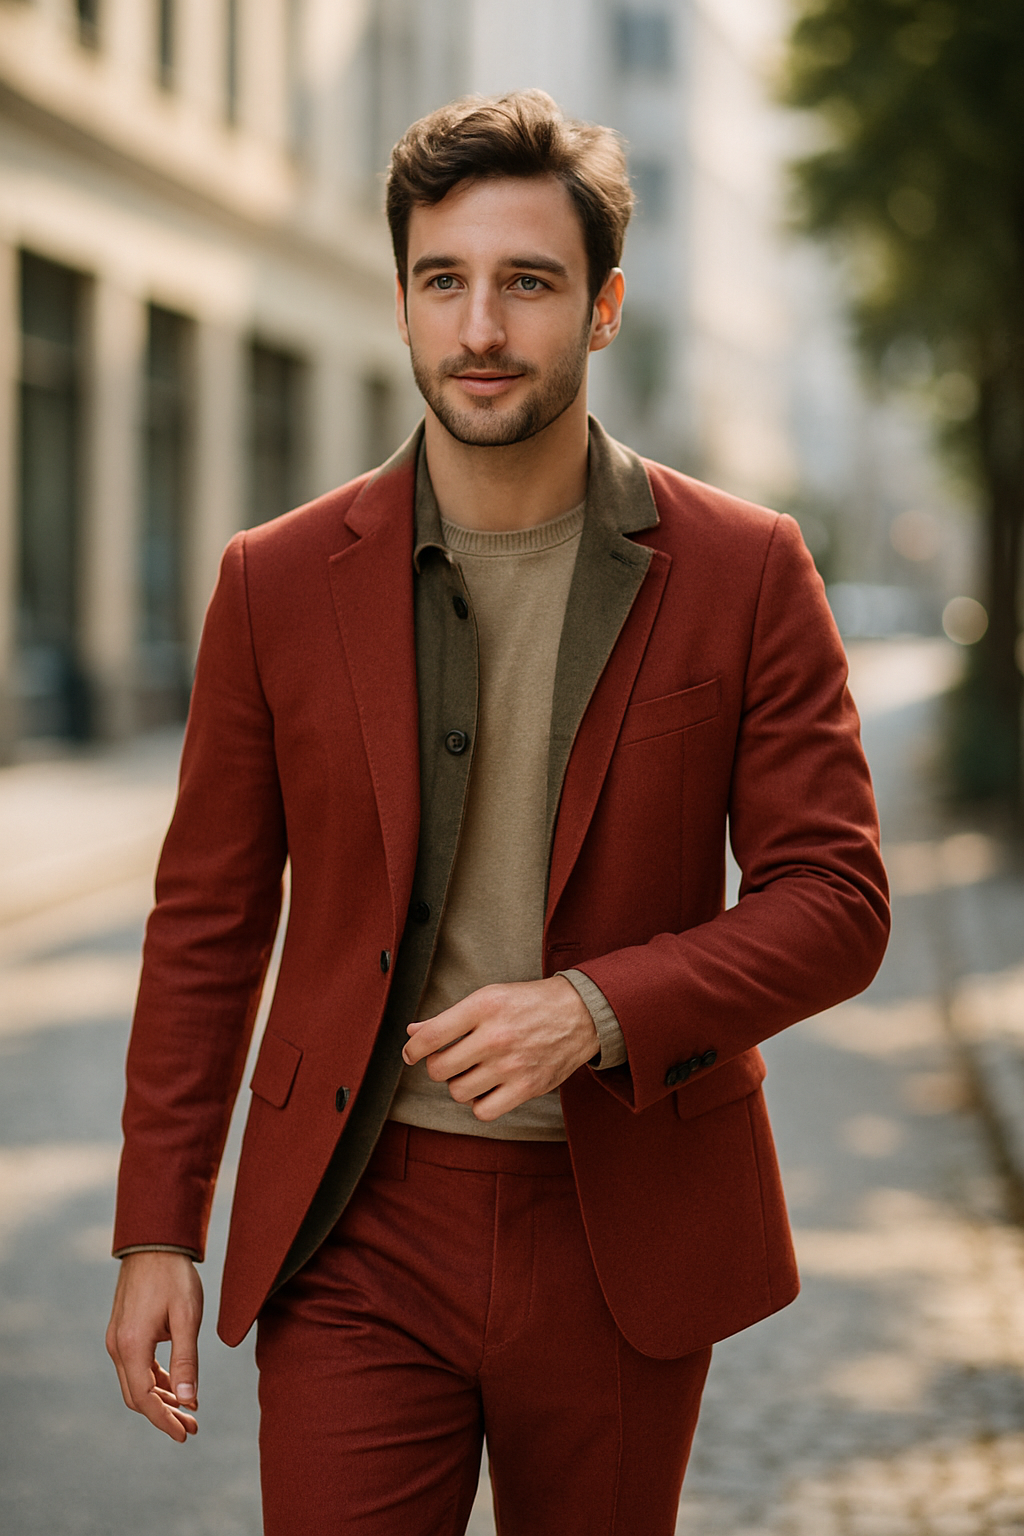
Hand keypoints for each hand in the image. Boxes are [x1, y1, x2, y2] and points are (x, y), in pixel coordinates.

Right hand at [106, 1251, 202, 1442]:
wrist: (154, 1243)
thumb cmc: (174, 1277)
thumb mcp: (187, 1317)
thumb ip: (186, 1360)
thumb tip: (188, 1400)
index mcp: (131, 1346)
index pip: (144, 1399)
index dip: (165, 1420)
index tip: (186, 1434)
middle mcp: (117, 1346)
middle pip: (137, 1396)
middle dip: (164, 1414)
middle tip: (192, 1426)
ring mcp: (117, 1339)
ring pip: (136, 1382)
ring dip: (160, 1399)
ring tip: (189, 1410)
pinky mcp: (123, 1331)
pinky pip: (136, 1366)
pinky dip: (155, 1380)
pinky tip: (176, 1385)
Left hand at [402, 976, 599, 1121]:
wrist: (580, 1014)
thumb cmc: (529, 1004)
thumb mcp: (489, 996)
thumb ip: (450, 1017)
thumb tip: (413, 1032)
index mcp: (483, 1006)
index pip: (430, 1036)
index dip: (412, 1049)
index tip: (411, 1054)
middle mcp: (495, 1036)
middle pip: (439, 1069)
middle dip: (439, 1067)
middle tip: (452, 1060)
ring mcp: (511, 1064)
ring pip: (458, 1092)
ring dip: (460, 1085)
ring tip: (474, 1072)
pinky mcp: (526, 1087)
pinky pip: (483, 1111)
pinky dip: (479, 1104)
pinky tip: (488, 1089)